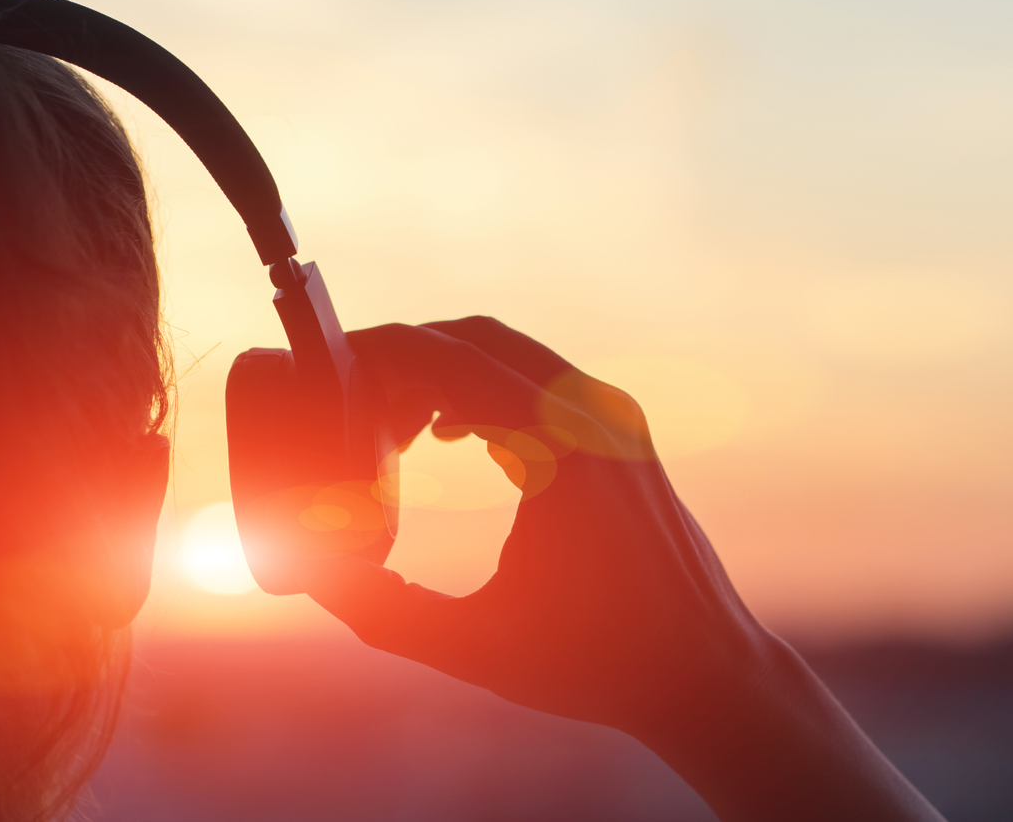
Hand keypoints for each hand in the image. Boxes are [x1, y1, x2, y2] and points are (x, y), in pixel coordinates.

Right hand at [297, 317, 943, 821]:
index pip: (448, 359)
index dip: (378, 355)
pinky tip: (448, 436)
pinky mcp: (625, 436)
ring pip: (509, 355)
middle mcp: (593, 414)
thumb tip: (306, 570)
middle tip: (347, 399)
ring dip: (444, 371)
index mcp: (558, 448)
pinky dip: (484, 391)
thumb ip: (377, 609)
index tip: (326, 370)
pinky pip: (540, 384)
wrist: (705, 673)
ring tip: (390, 427)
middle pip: (475, 340)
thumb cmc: (595, 663)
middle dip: (404, 356)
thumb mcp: (470, 644)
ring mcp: (616, 419)